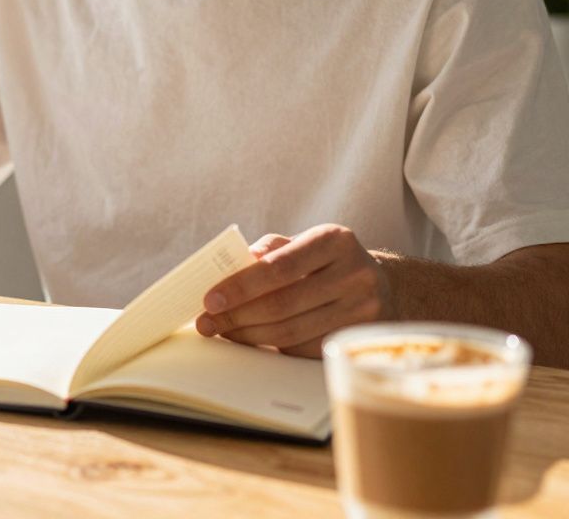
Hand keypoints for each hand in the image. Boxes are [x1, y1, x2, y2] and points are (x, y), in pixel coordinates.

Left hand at [194, 224, 393, 357]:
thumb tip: (231, 271)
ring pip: (290, 331)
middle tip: (206, 322)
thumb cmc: (325, 261)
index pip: (279, 267)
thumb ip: (267, 251)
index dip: (240, 286)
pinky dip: (270, 344)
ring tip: (222, 330)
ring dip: (248, 334)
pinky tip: (250, 338)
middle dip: (237, 315)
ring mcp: (362, 309)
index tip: (209, 299)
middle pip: (282, 303)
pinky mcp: (356, 337)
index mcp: (334, 240)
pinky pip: (302, 347)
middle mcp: (354, 274)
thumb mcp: (301, 243)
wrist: (380, 285)